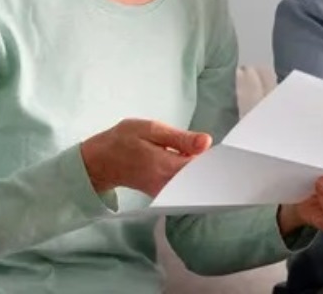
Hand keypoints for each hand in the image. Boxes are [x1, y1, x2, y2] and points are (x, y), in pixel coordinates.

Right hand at [80, 118, 211, 196]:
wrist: (101, 161)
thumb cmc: (124, 140)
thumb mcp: (151, 129)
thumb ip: (180, 138)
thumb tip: (207, 142)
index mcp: (166, 166)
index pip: (202, 169)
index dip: (215, 160)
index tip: (222, 151)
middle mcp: (168, 184)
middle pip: (200, 179)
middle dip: (210, 165)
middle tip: (209, 150)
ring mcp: (165, 191)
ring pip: (193, 183)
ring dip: (199, 169)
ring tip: (196, 154)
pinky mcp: (163, 193)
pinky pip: (184, 185)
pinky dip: (189, 174)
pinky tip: (186, 161)